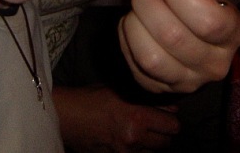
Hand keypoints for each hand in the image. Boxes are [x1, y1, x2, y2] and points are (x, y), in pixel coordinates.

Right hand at [53, 84, 179, 151]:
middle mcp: (134, 137)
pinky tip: (130, 141)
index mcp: (137, 116)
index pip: (173, 125)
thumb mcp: (120, 92)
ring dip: (151, 144)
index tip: (166, 116)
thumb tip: (172, 109)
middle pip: (166, 142)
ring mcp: (125, 152)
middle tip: (155, 125)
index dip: (171, 120)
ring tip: (140, 133)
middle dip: (164, 134)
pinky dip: (138, 151)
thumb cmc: (91, 99)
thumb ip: (148, 101)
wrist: (66, 117)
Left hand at [118, 0, 239, 92]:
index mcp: (232, 36)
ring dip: (135, 25)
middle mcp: (214, 65)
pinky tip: (134, 27)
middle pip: (173, 37)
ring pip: (150, 58)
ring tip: (136, 11)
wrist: (187, 34)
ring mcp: (186, 82)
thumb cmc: (195, 7)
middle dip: (149, 5)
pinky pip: (134, 65)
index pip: (209, 21)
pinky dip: (127, 39)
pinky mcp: (159, 89)